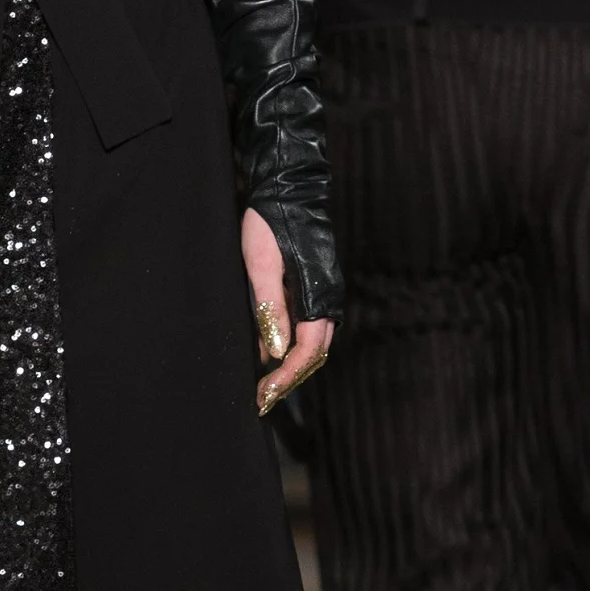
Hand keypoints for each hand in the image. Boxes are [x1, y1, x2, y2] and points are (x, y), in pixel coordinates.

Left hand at [242, 207, 334, 410]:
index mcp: (320, 296)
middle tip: (261, 399)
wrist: (287, 190)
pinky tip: (267, 355)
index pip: (308, 352)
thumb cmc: (270, 224)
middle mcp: (328, 300)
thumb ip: (272, 309)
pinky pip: (307, 329)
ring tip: (263, 385)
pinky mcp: (315, 289)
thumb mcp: (262, 266)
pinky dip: (289, 348)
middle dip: (290, 380)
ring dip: (291, 367)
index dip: (287, 378)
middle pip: (314, 355)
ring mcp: (324, 295)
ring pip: (312, 344)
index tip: (264, 395)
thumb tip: (277, 353)